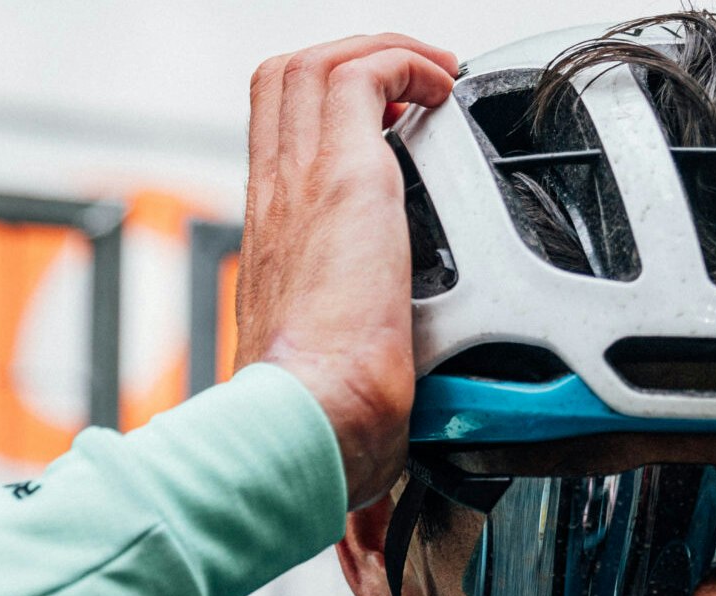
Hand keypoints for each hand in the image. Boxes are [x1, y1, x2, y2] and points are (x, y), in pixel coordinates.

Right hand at [238, 34, 457, 509]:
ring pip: (320, 62)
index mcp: (273, 235)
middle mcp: (276, 197)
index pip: (279, 131)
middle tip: (413, 86)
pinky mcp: (344, 181)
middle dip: (355, 60)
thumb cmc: (319, 416)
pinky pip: (366, 76)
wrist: (306, 422)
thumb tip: (382, 418)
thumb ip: (348, 355)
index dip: (329, 107)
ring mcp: (302, 183)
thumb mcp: (327, 365)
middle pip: (288, 78)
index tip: (386, 123)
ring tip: (433, 77)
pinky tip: (442, 94)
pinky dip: (407, 66)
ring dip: (386, 53)